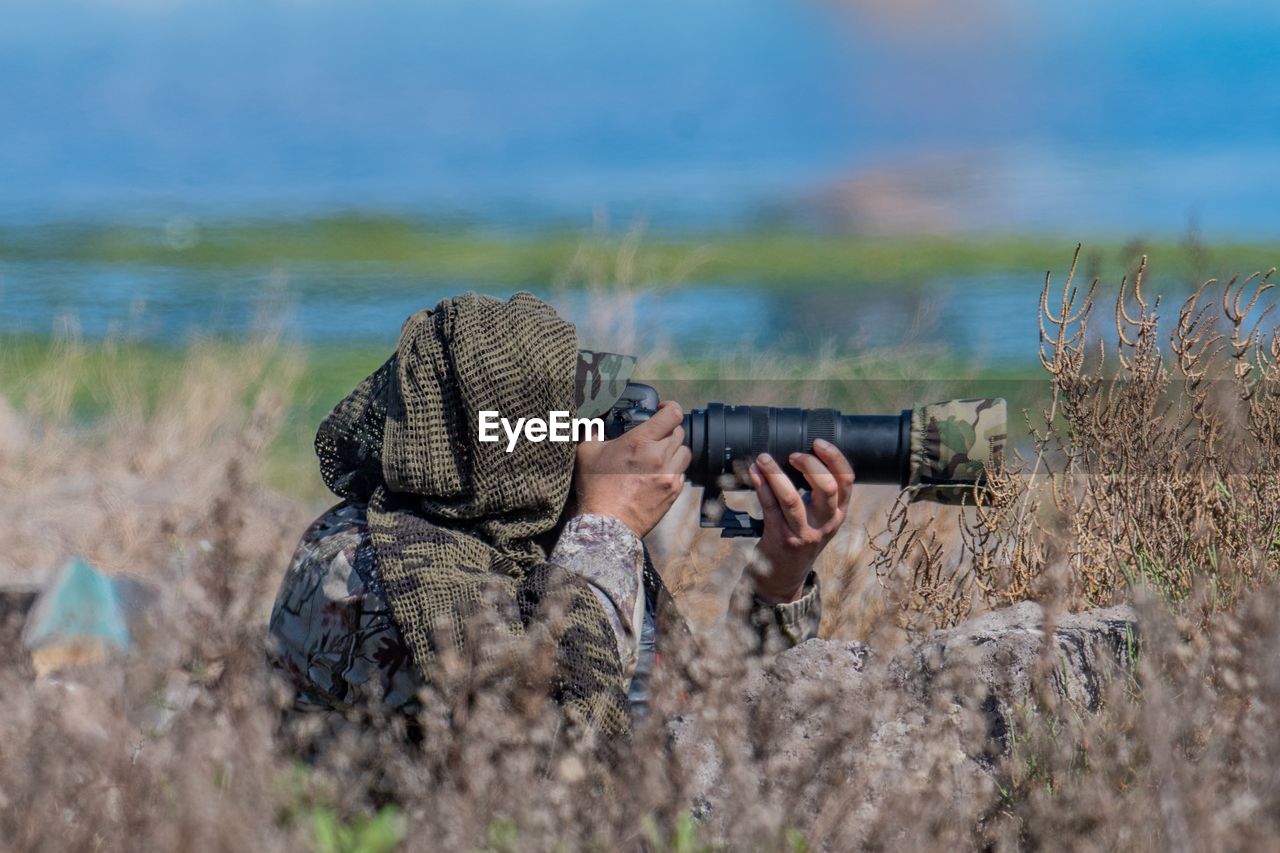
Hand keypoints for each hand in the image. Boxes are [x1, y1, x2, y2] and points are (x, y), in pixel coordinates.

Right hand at [573, 400, 691, 537]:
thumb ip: (592, 432)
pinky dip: (673, 470)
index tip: (662, 410)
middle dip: (667, 431)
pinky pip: (682, 473)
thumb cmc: (595, 489)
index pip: (672, 414)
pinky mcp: (673, 492)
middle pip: (679, 432)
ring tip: (659, 455)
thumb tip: (591, 423)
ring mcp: (669, 475)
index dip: (669, 408)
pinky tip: (658, 474)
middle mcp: (660, 456)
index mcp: (640, 441)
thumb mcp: (586, 453)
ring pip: (685, 452)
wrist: (607, 523)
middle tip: (655, 436)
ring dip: (674, 450)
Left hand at [747, 439, 853, 603]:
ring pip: (793, 498)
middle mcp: (825, 524)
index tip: (819, 442)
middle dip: (810, 465)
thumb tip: (800, 453)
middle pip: (827, 488)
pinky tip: (754, 473)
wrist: (784, 577)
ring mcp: (804, 533)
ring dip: (776, 474)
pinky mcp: (781, 539)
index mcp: (838, 514)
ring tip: (764, 458)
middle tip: (793, 454)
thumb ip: (817, 494)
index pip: (847, 481)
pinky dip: (761, 486)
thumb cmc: (800, 538)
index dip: (835, 458)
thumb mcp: (818, 519)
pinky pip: (770, 507)